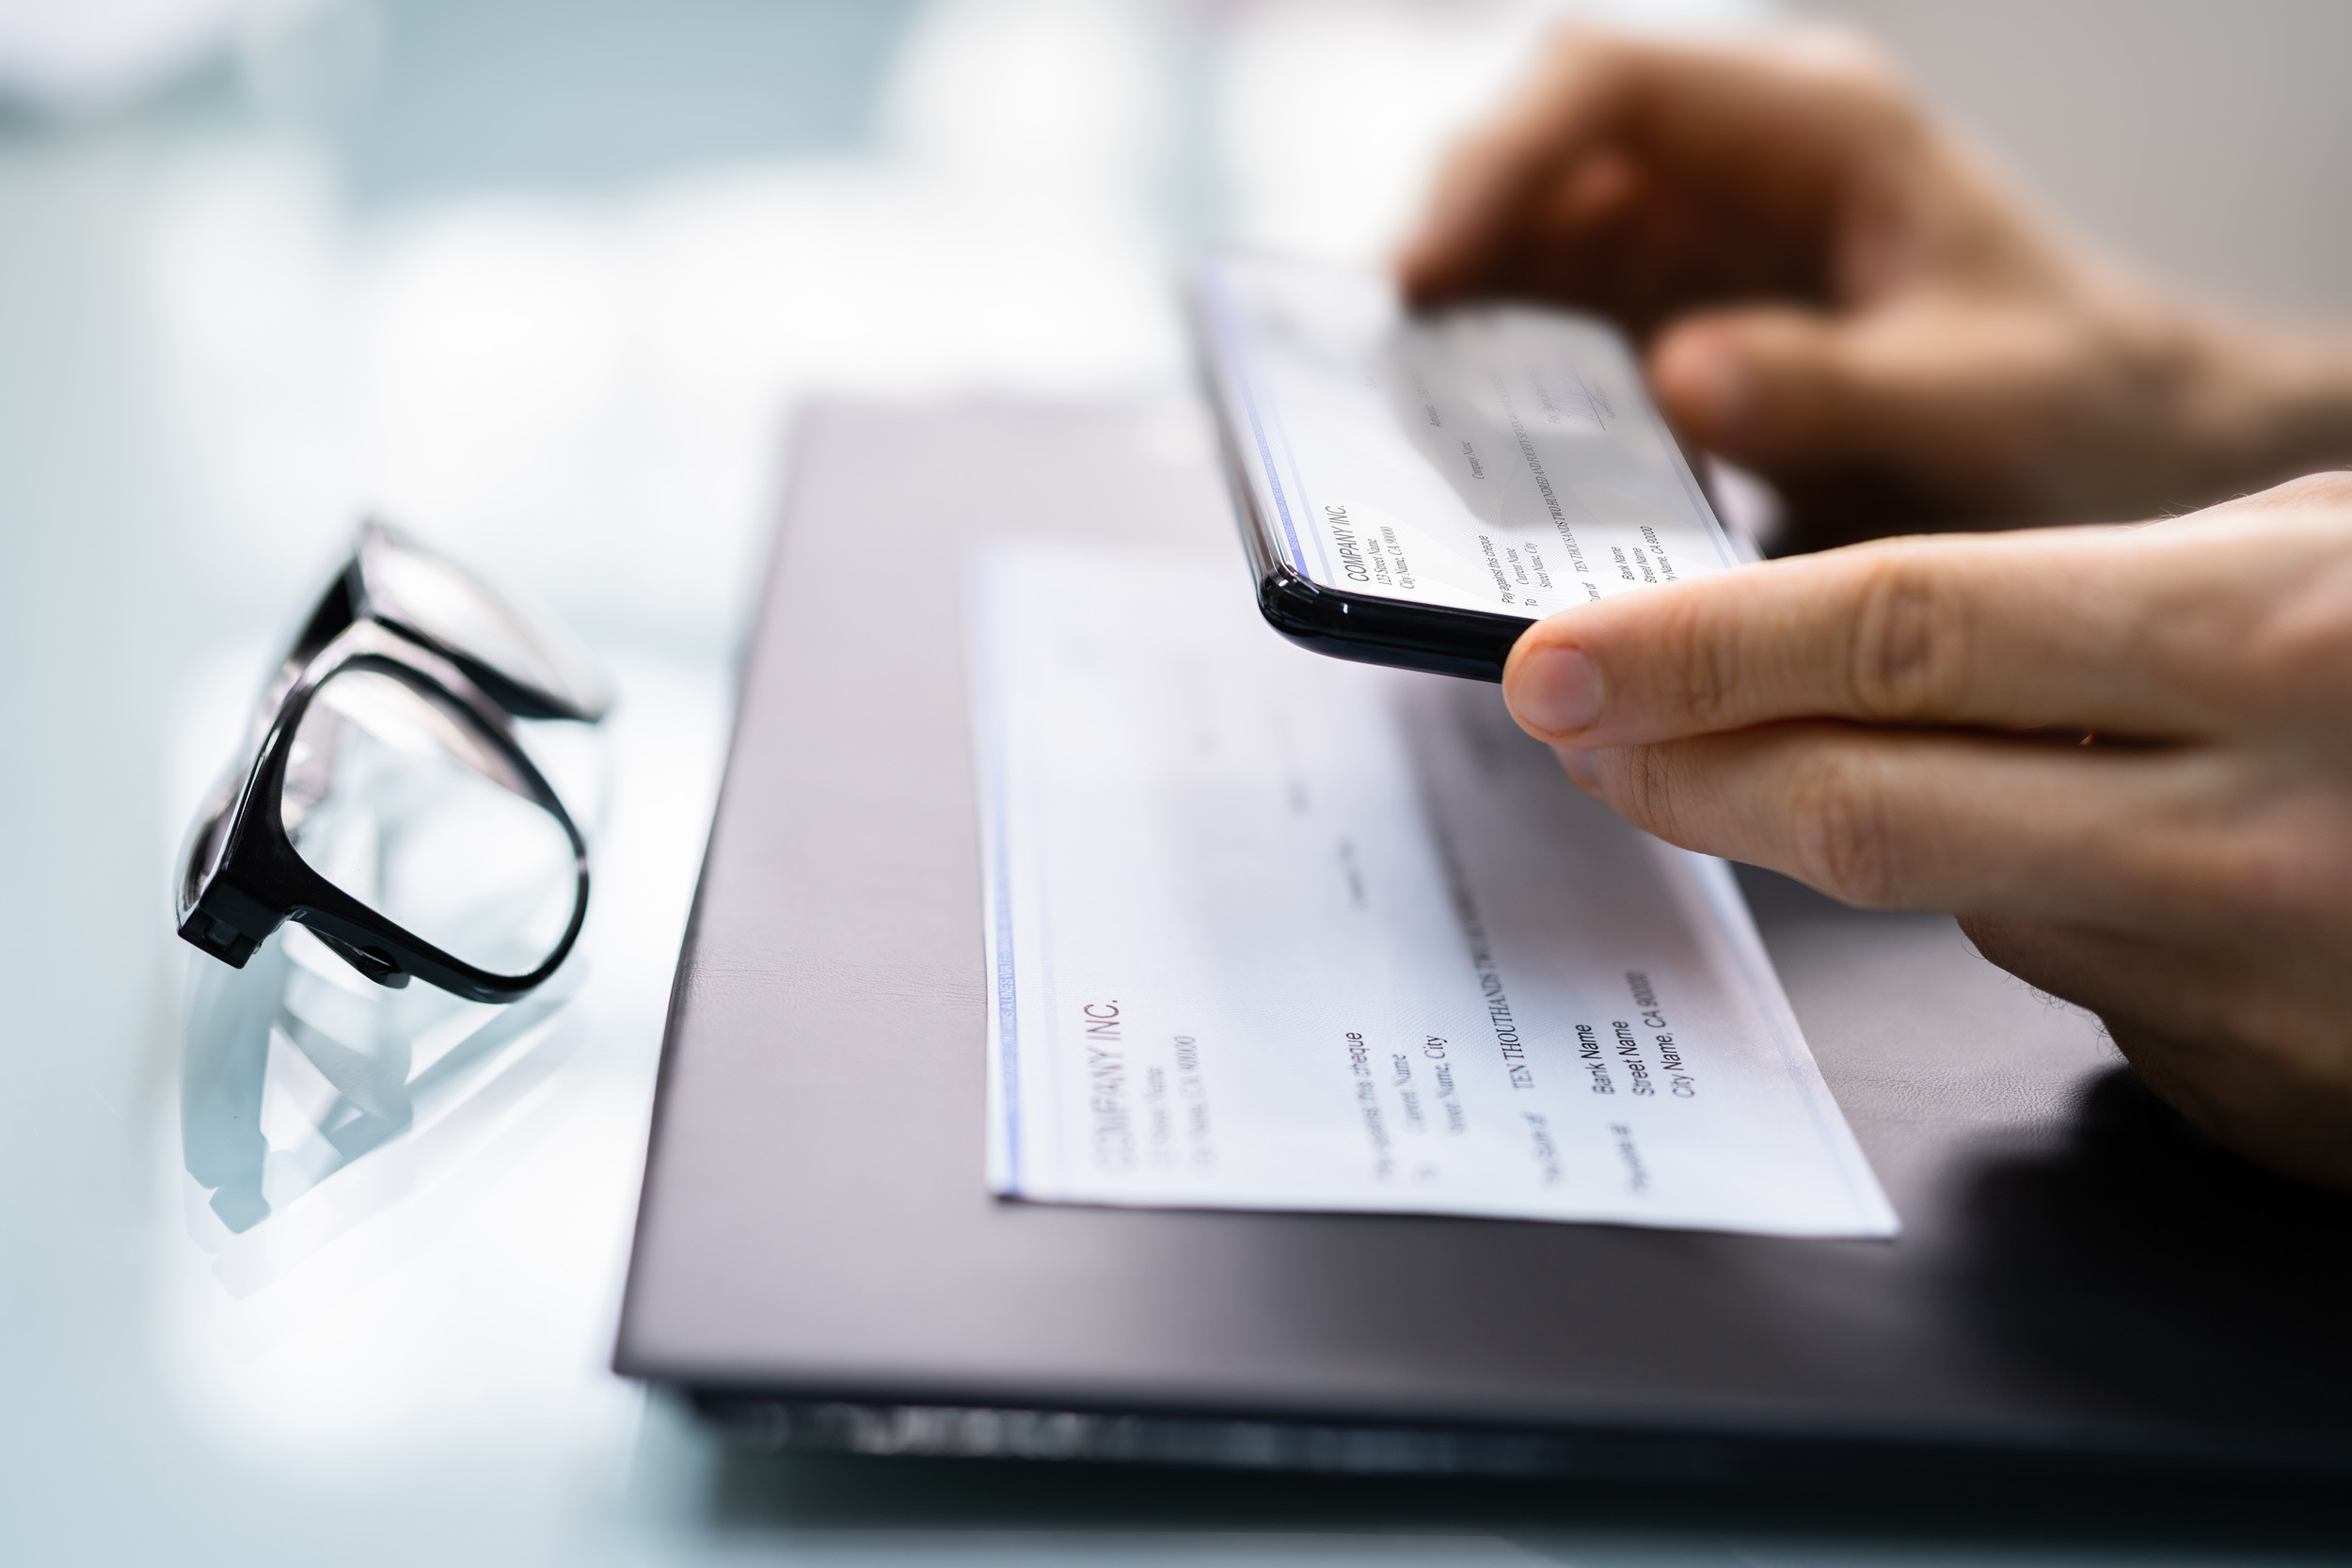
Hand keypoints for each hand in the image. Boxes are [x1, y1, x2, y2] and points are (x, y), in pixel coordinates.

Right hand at [1399, 28, 2351, 541]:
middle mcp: (1731, 169)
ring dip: (1462, 334)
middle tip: (1388, 376)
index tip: (1422, 274)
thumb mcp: (1983, 400)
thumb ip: (1838, 386)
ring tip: (1414, 433)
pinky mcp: (1667, 330)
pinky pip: (1546, 340)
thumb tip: (1678, 373)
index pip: (1607, 88)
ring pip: (1520, 253)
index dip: (1493, 164)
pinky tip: (1476, 462)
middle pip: (1532, 162)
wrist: (2122, 455)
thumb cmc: (2080, 403)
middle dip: (1450, 252)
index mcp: (1814, 129)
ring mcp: (1691, 248)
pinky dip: (1499, 394)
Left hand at [1500, 473, 2351, 1189]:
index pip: (1900, 633)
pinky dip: (2064, 915)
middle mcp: (2255, 832)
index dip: (1696, 650)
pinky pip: (2090, 991)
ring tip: (1956, 761)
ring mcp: (2262, 992)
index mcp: (2273, 641)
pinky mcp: (2273, 1101)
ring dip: (1902, 834)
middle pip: (1866, 807)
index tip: (1555, 660)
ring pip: (1973, 905)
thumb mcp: (2349, 549)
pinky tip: (2148, 866)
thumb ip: (2124, 601)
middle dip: (1683, 773)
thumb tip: (1868, 657)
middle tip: (1577, 733)